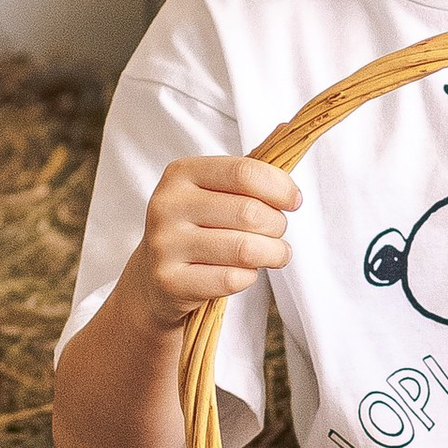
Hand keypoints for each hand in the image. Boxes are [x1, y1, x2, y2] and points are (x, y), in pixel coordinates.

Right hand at [123, 154, 299, 333]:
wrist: (153, 276)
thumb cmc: (198, 228)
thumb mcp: (213, 192)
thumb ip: (248, 177)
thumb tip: (290, 166)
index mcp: (181, 173)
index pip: (244, 172)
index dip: (280, 187)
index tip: (294, 201)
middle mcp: (168, 205)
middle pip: (250, 212)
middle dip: (277, 225)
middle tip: (277, 232)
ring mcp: (165, 244)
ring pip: (246, 249)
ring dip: (273, 253)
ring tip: (273, 253)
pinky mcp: (170, 281)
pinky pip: (232, 279)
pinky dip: (249, 277)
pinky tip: (243, 272)